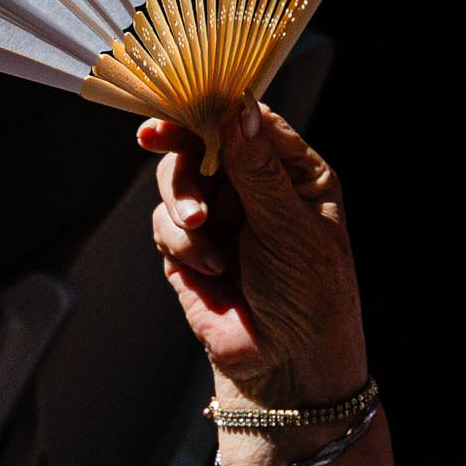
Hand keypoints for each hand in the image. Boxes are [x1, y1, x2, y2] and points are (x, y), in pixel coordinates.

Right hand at [141, 103, 366, 407]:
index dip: (216, 107)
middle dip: (181, 147)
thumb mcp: (290, 225)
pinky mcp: (189, 251)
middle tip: (154, 137)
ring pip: (176, 180)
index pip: (251, 122)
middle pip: (202, 143)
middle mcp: (254, 189)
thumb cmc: (312, 296)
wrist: (287, 369)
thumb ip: (257, 168)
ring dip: (182, 202)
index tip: (185, 96)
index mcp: (294, 173)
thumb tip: (238, 107)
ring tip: (202, 233)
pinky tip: (210, 269)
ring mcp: (220, 218)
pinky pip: (164, 224)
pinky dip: (180, 243)